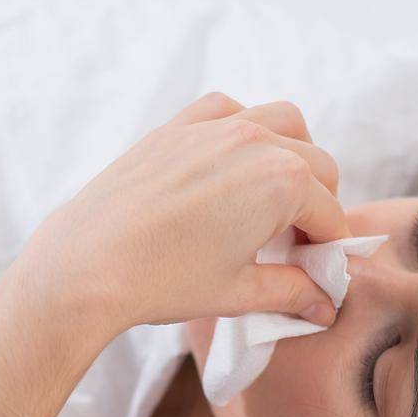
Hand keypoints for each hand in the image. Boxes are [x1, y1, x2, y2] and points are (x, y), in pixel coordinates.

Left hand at [9, 92, 349, 333]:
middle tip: (296, 244)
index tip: (319, 272)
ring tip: (273, 199)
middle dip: (317, 204)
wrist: (86, 264)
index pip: (330, 213)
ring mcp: (214, 127)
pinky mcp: (177, 127)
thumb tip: (324, 307)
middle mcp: (255, 141)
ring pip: (283, 122)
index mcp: (282, 182)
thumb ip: (292, 293)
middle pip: (317, 164)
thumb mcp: (239, 293)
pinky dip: (244, 128)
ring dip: (293, 155)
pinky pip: (228, 109)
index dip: (330, 248)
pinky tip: (232, 165)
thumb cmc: (162, 281)